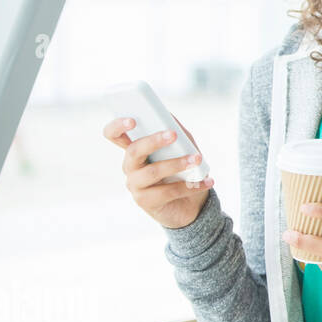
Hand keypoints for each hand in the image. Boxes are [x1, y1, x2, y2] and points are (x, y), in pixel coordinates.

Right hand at [104, 114, 212, 228]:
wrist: (192, 205)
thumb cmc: (184, 172)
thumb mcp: (183, 149)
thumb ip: (177, 132)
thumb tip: (169, 117)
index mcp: (136, 150)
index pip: (114, 135)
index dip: (118, 127)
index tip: (132, 120)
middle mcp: (130, 167)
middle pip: (133, 151)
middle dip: (153, 141)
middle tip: (173, 134)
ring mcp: (135, 185)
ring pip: (152, 171)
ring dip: (177, 164)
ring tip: (197, 159)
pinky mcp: (145, 201)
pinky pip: (168, 192)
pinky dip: (190, 186)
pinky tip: (206, 181)